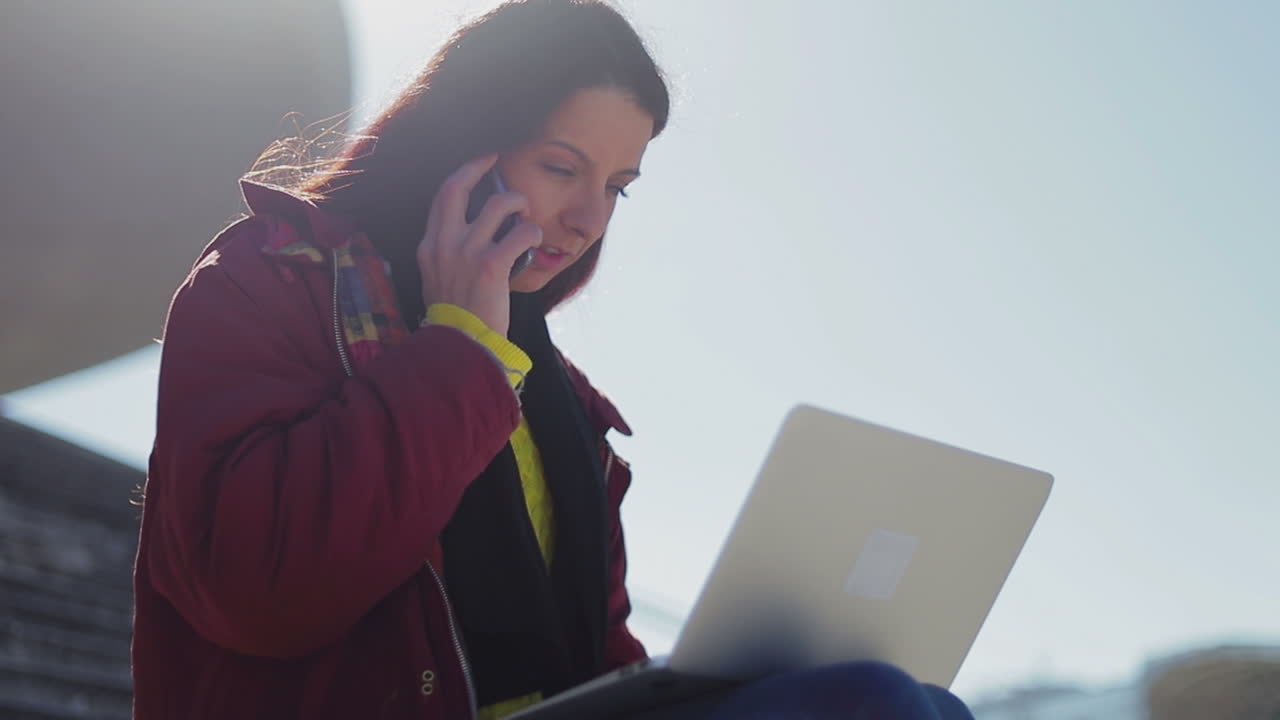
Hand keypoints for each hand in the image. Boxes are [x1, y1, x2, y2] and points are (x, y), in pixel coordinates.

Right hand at [417, 154, 542, 336]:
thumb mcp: (436, 279)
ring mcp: (466, 253)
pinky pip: (520, 232)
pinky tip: (533, 241)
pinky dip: (532, 232)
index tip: (479, 163)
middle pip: (458, 186)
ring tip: (525, 215)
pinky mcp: (491, 266)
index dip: (462, 173)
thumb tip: (468, 231)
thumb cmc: (456, 317)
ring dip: (518, 203)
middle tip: (497, 162)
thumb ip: (445, 253)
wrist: (461, 345)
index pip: (442, 196)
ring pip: (498, 204)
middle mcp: (443, 244)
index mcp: (429, 246)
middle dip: (480, 166)